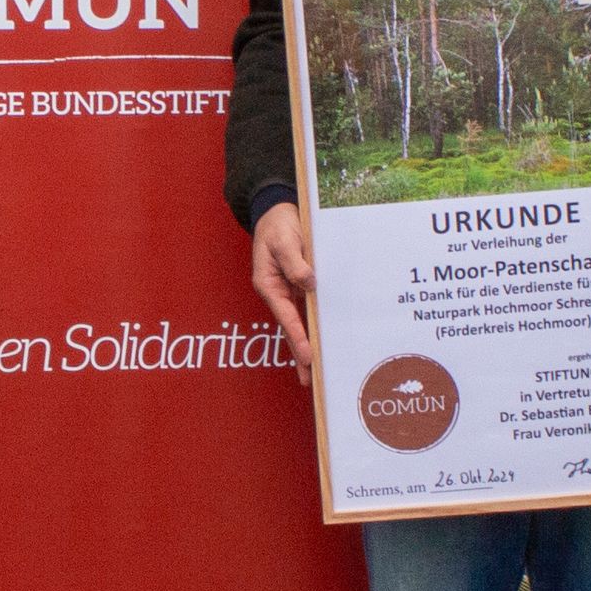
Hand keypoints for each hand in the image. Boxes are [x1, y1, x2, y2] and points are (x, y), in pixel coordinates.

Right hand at [248, 203, 315, 385]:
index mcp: (268, 284)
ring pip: (299, 323)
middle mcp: (277, 292)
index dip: (297, 336)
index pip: (285, 315)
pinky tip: (322, 342)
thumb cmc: (278, 225)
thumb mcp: (284, 240)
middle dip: (299, 352)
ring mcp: (288, 292)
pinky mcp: (298, 288)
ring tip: (314, 372)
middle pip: (290, 327)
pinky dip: (314, 326)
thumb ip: (295, 262)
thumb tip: (309, 283)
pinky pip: (307, 310)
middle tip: (309, 378)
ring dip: (307, 344)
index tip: (307, 355)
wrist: (277, 212)